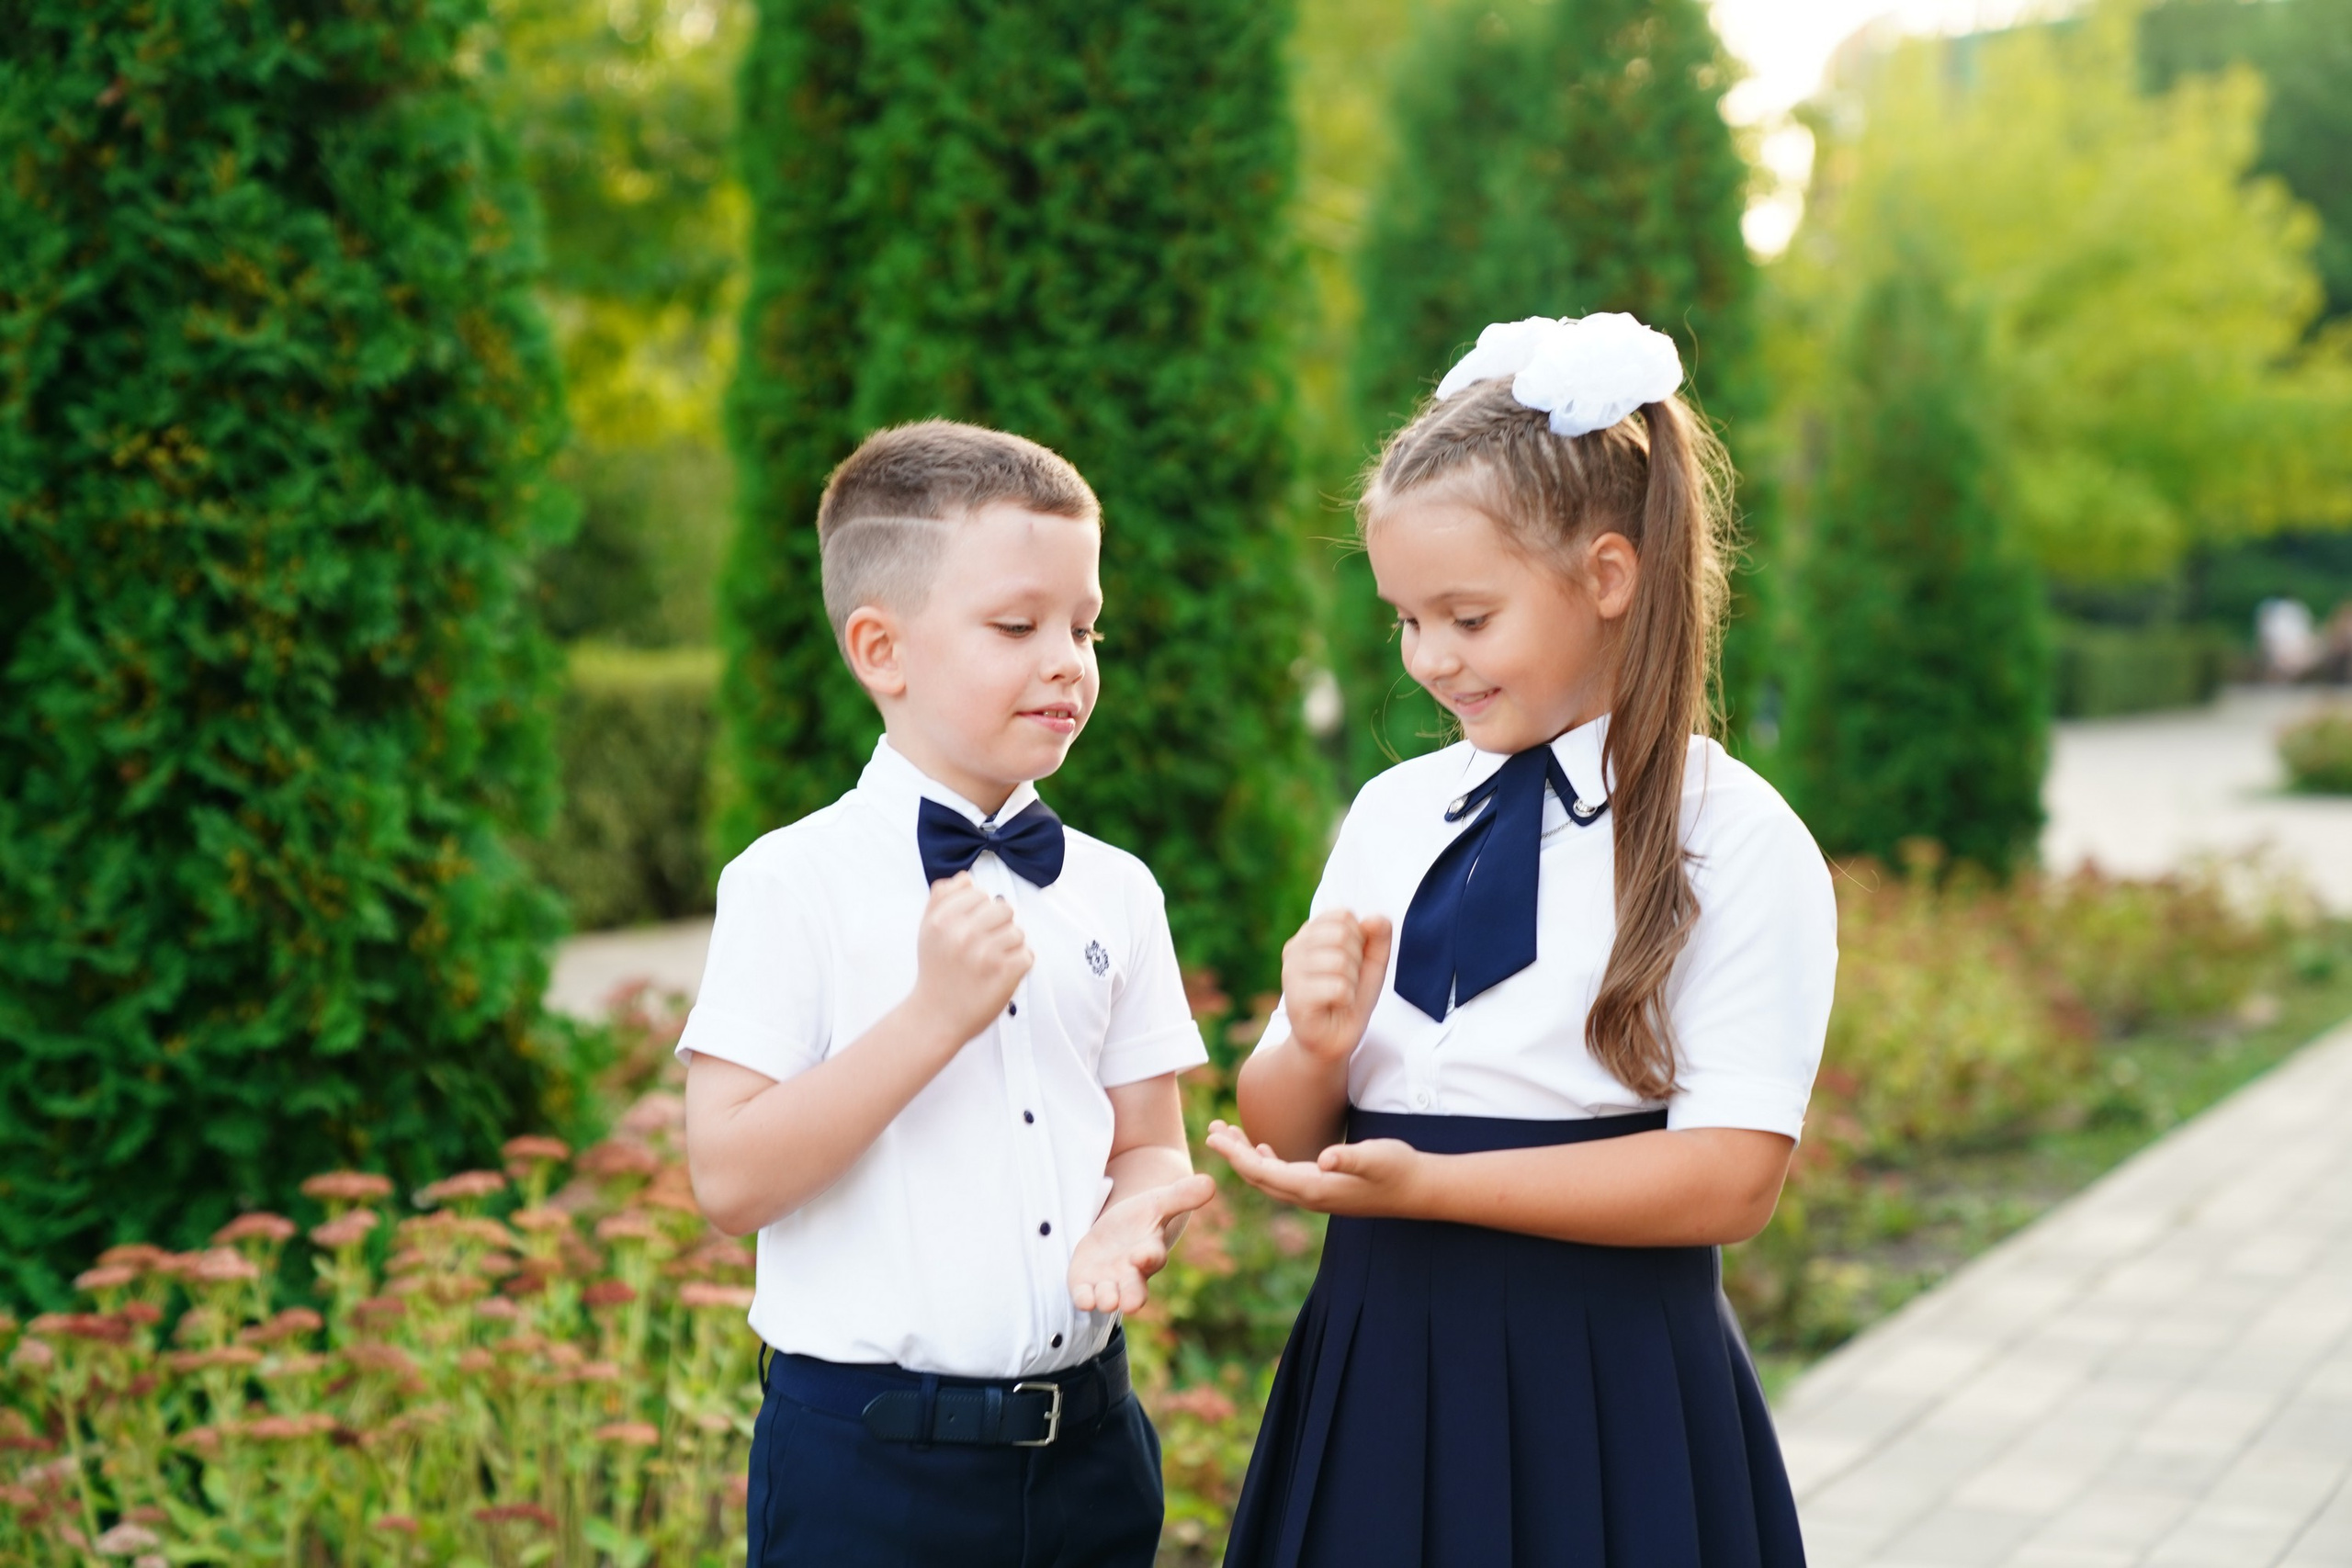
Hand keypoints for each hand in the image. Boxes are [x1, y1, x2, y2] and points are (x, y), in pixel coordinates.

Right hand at [909, 873, 1032, 1044]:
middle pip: (1003, 908)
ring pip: (1017, 932)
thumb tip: (966, 878)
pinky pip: (1027, 955)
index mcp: (943, 919)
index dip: (978, 912)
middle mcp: (963, 933)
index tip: (969, 932)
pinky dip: (1018, 967)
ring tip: (990, 964)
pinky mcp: (1006, 972)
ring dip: (1009, 948)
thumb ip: (942, 899)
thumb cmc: (936, 971)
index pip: (979, 893)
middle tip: (982, 949)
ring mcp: (986, 953)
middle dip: (997, 927)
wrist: (935, 1018)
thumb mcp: (928, 931)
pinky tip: (999, 976)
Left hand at [1067, 1174, 1216, 1313]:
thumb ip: (1181, 1195)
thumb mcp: (1157, 1201)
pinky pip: (1085, 1296)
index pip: (1152, 1257)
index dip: (1148, 1257)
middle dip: (1131, 1296)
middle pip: (1134, 1290)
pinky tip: (1083, 1299)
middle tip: (1128, 1303)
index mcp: (1149, 1252)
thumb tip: (1210, 1183)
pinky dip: (1084, 1299)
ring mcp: (1108, 1281)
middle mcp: (1131, 1273)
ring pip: (1109, 1297)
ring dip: (1106, 1299)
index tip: (1142, 1255)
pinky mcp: (1086, 1283)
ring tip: (1104, 1299)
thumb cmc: (1141, 1218)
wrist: (1116, 1230)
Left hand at [1204, 1120, 1428, 1218]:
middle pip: (1258, 1177)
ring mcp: (1314, 1196)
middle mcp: (1308, 1197)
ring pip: (1267, 1178)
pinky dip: (1265, 1162)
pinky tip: (1262, 1148)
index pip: (1262, 1172)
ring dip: (1246, 1156)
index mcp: (1314, 1188)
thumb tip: (1324, 1159)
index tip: (1213, 1136)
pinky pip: (1283, 1179)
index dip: (1235, 1154)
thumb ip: (1350, 1157)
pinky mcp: (1322, 1190)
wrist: (1418, 1190)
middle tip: (1212, 1128)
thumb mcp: (1376, 1156)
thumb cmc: (1398, 1168)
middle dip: (1232, 1153)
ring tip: (1227, 1133)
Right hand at [1279, 911, 1392, 1065]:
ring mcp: (1290, 972)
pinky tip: (1334, 1007)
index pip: (1343, 916)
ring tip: (1340, 995)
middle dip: (1356, 962)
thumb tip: (1375, 918)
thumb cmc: (1348, 997)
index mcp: (1309, 934)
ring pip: (1341, 962)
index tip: (1351, 961)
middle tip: (1345, 981)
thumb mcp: (1372, 964)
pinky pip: (1338, 987)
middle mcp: (1294, 948)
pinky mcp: (1295, 998)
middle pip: (1342, 935)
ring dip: (1351, 983)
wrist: (1332, 1040)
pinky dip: (1346, 999)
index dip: (1359, 939)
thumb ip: (1379, 937)